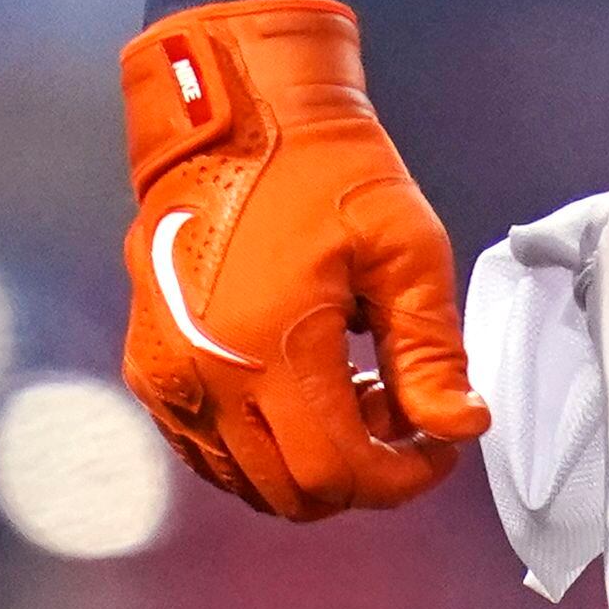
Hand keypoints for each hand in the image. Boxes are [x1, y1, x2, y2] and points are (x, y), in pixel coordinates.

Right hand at [119, 0, 489, 518]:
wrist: (231, 115)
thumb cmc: (318, 165)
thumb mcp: (403, 247)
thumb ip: (431, 349)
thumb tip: (457, 426)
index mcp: (268, 349)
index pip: (339, 474)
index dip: (402, 478)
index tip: (441, 444)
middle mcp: (203, 380)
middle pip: (293, 492)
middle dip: (364, 471)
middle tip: (403, 410)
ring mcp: (167, 381)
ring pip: (249, 482)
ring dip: (314, 459)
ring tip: (358, 386)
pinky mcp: (150, 371)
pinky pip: (209, 452)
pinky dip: (265, 445)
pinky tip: (306, 384)